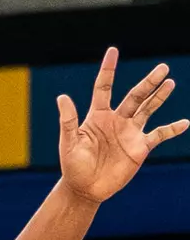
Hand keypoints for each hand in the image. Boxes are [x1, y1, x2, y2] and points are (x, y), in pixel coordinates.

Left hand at [57, 46, 187, 203]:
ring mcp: (129, 133)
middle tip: (162, 67)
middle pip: (135, 96)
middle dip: (149, 82)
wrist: (85, 188)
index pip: (104, 87)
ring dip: (159, 97)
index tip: (113, 50)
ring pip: (148, 109)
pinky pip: (159, 135)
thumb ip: (68, 121)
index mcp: (97, 116)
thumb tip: (62, 97)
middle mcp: (116, 120)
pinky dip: (172, 129)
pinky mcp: (139, 148)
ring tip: (170, 82)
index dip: (109, 69)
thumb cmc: (73, 166)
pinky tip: (185, 123)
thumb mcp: (68, 143)